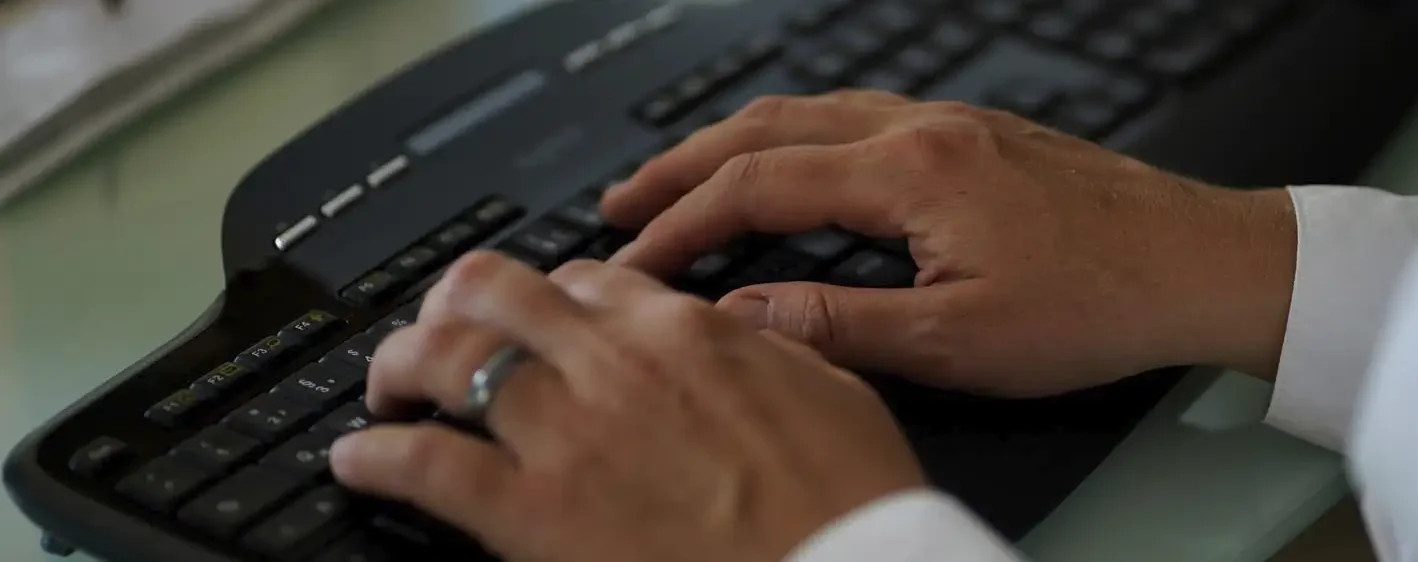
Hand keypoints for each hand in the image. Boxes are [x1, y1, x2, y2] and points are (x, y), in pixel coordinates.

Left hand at [330, 252, 925, 561]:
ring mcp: (567, 434)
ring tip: (388, 388)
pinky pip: (424, 463)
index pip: (589, 279)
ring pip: (444, 358)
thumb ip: (764, 346)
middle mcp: (614, 364)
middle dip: (454, 304)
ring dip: (401, 366)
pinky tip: (359, 459)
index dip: (551, 295)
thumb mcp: (830, 388)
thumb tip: (733, 328)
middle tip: (440, 331)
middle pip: (495, 292)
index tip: (541, 319)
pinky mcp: (531, 512)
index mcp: (688, 332)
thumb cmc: (851, 501)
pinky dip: (376, 456)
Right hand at [604, 90, 1297, 395]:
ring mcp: (954, 123)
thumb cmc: (1101, 303)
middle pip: (770, 128)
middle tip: (623, 203)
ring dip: (738, 145)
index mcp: (912, 171)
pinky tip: (796, 166)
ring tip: (686, 181)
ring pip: (813, 113)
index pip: (757, 187)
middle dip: (685, 166)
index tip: (631, 260)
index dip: (681, 226)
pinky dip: (799, 140)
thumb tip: (743, 318)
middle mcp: (925, 128)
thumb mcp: (961, 342)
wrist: (1206, 264)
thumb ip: (841, 327)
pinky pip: (859, 117)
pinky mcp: (979, 135)